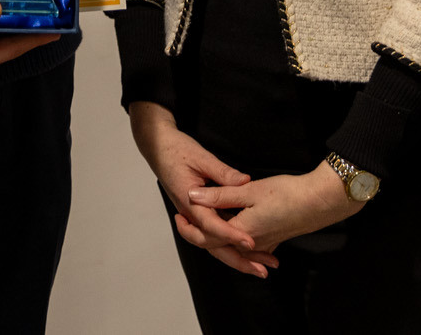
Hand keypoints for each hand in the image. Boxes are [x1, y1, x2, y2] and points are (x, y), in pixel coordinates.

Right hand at [127, 102, 281, 277]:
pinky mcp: (199, 213)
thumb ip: (223, 172)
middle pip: (213, 245)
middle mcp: (191, 214)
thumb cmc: (177, 150)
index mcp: (190, 201)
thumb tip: (245, 182)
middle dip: (237, 260)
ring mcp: (194, 215)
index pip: (211, 225)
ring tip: (259, 266)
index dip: (232, 235)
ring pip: (214, 243)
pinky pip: (214, 233)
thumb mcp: (202, 157)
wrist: (159, 149)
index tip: (251, 243)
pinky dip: (230, 243)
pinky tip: (248, 248)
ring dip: (236, 255)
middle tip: (261, 271)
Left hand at [187, 164, 363, 254]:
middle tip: (184, 221)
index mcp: (241, 231)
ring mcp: (264, 243)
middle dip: (200, 235)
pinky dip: (236, 238)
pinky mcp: (274, 237)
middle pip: (218, 246)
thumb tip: (193, 196)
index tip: (178, 215)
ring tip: (202, 223)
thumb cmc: (287, 193)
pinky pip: (248, 244)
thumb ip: (220, 194)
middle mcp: (251, 243)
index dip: (190, 229)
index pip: (207, 238)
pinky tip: (233, 226)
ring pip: (232, 245)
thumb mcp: (249, 191)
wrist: (321, 201)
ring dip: (217, 237)